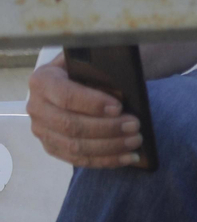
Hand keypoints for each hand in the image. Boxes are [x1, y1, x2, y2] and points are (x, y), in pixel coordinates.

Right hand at [27, 54, 143, 168]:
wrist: (72, 80)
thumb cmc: (86, 69)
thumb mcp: (89, 62)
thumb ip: (100, 72)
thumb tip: (120, 93)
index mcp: (43, 80)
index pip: (66, 96)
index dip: (92, 103)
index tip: (119, 107)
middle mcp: (37, 107)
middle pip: (70, 124)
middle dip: (106, 128)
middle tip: (135, 126)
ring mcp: (42, 130)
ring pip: (74, 146)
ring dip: (109, 147)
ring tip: (135, 141)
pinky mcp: (52, 147)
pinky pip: (77, 159)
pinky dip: (105, 160)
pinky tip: (127, 157)